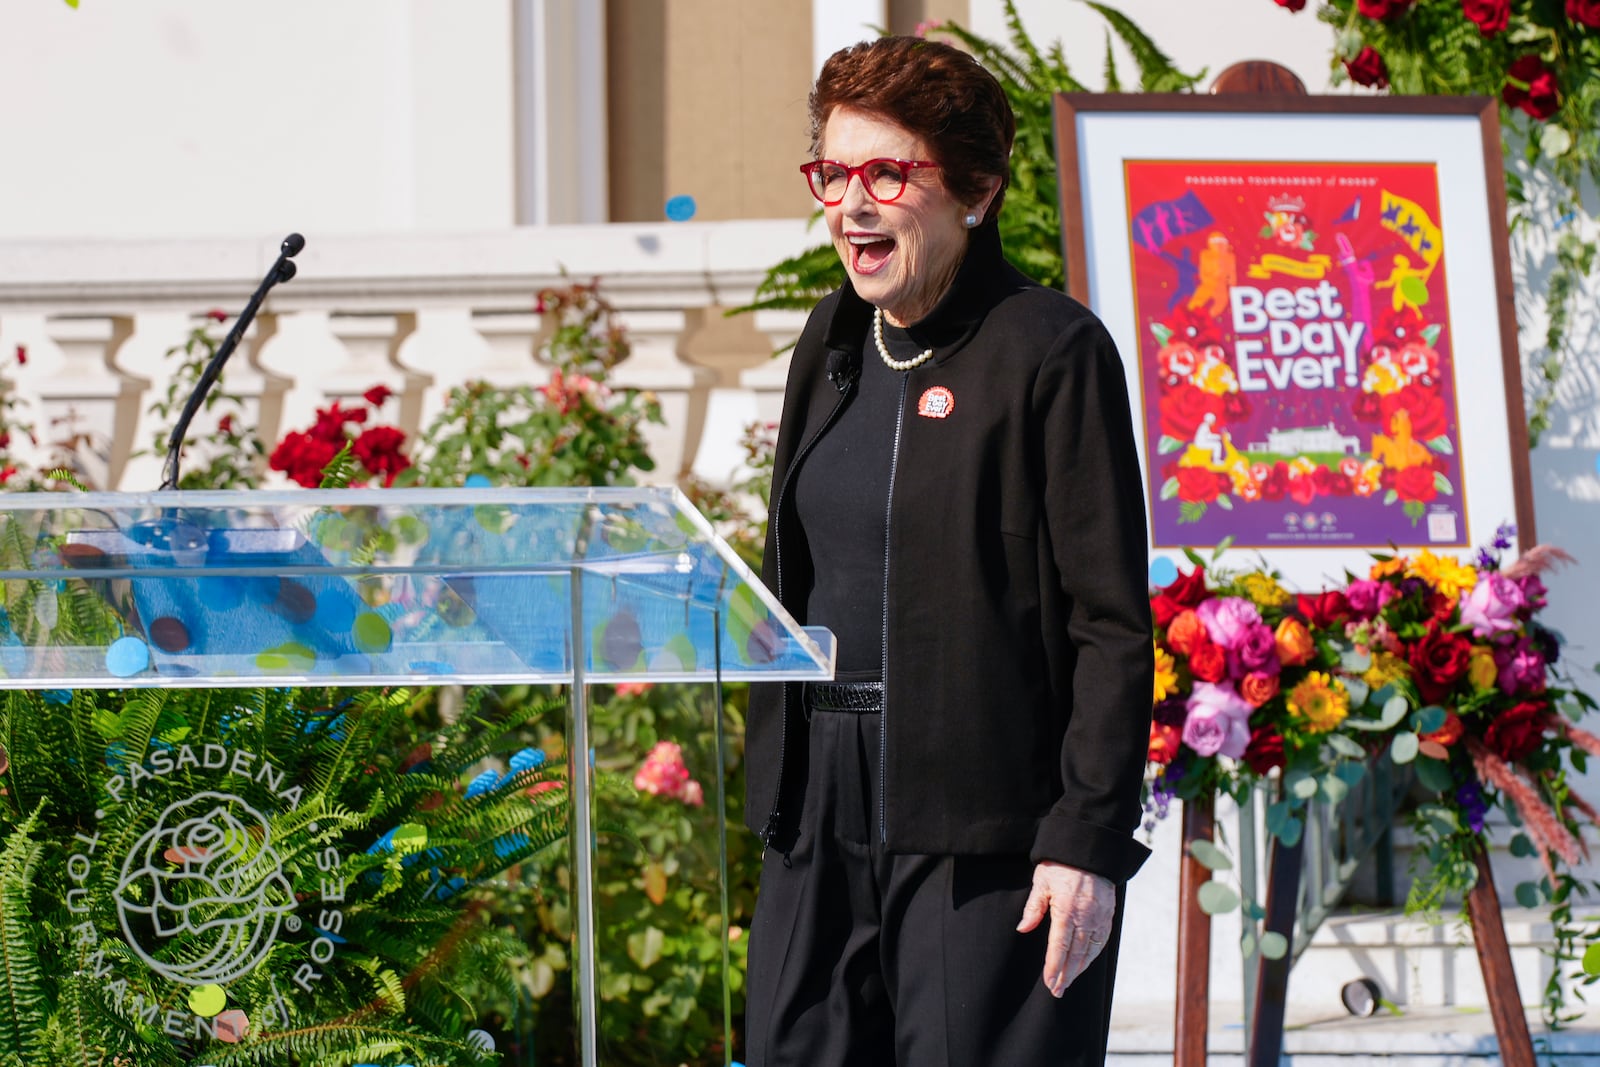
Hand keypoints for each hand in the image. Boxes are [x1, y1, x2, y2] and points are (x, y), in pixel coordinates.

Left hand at [1015, 861, 1114, 997]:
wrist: (1088, 849)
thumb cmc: (1060, 864)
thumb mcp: (1041, 882)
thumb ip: (1033, 908)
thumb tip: (1023, 929)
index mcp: (1066, 910)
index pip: (1059, 946)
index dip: (1054, 967)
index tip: (1049, 982)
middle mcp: (1085, 917)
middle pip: (1075, 954)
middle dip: (1065, 974)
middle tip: (1057, 991)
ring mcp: (1099, 917)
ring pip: (1090, 951)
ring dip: (1079, 969)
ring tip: (1068, 982)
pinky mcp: (1108, 914)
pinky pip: (1101, 940)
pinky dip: (1093, 955)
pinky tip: (1085, 963)